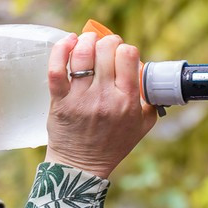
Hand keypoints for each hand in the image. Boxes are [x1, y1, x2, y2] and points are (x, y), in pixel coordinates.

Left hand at [44, 31, 156, 178]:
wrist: (82, 167)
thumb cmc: (113, 145)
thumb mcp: (143, 125)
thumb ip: (151, 100)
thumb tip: (150, 76)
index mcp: (127, 101)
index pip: (128, 56)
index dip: (125, 48)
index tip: (121, 53)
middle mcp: (104, 97)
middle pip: (105, 49)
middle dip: (107, 41)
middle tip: (105, 46)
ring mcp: (80, 99)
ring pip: (82, 54)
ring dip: (86, 40)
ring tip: (87, 41)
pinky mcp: (59, 101)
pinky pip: (57, 69)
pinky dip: (61, 49)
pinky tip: (68, 41)